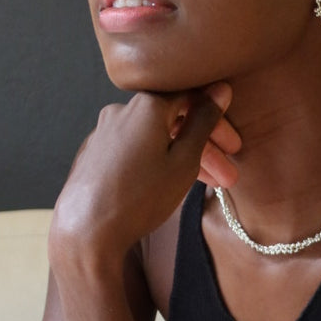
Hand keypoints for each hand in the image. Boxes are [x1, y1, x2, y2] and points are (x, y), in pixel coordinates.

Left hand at [50, 83, 240, 268]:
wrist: (87, 230)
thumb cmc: (140, 197)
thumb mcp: (184, 161)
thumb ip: (203, 123)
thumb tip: (219, 91)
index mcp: (147, 106)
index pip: (191, 97)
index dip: (217, 120)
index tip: (233, 144)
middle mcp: (122, 111)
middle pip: (173, 120)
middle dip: (205, 148)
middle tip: (228, 176)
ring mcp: (105, 132)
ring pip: (155, 137)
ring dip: (183, 158)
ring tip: (207, 188)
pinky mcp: (95, 153)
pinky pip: (135, 149)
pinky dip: (157, 162)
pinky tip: (170, 184)